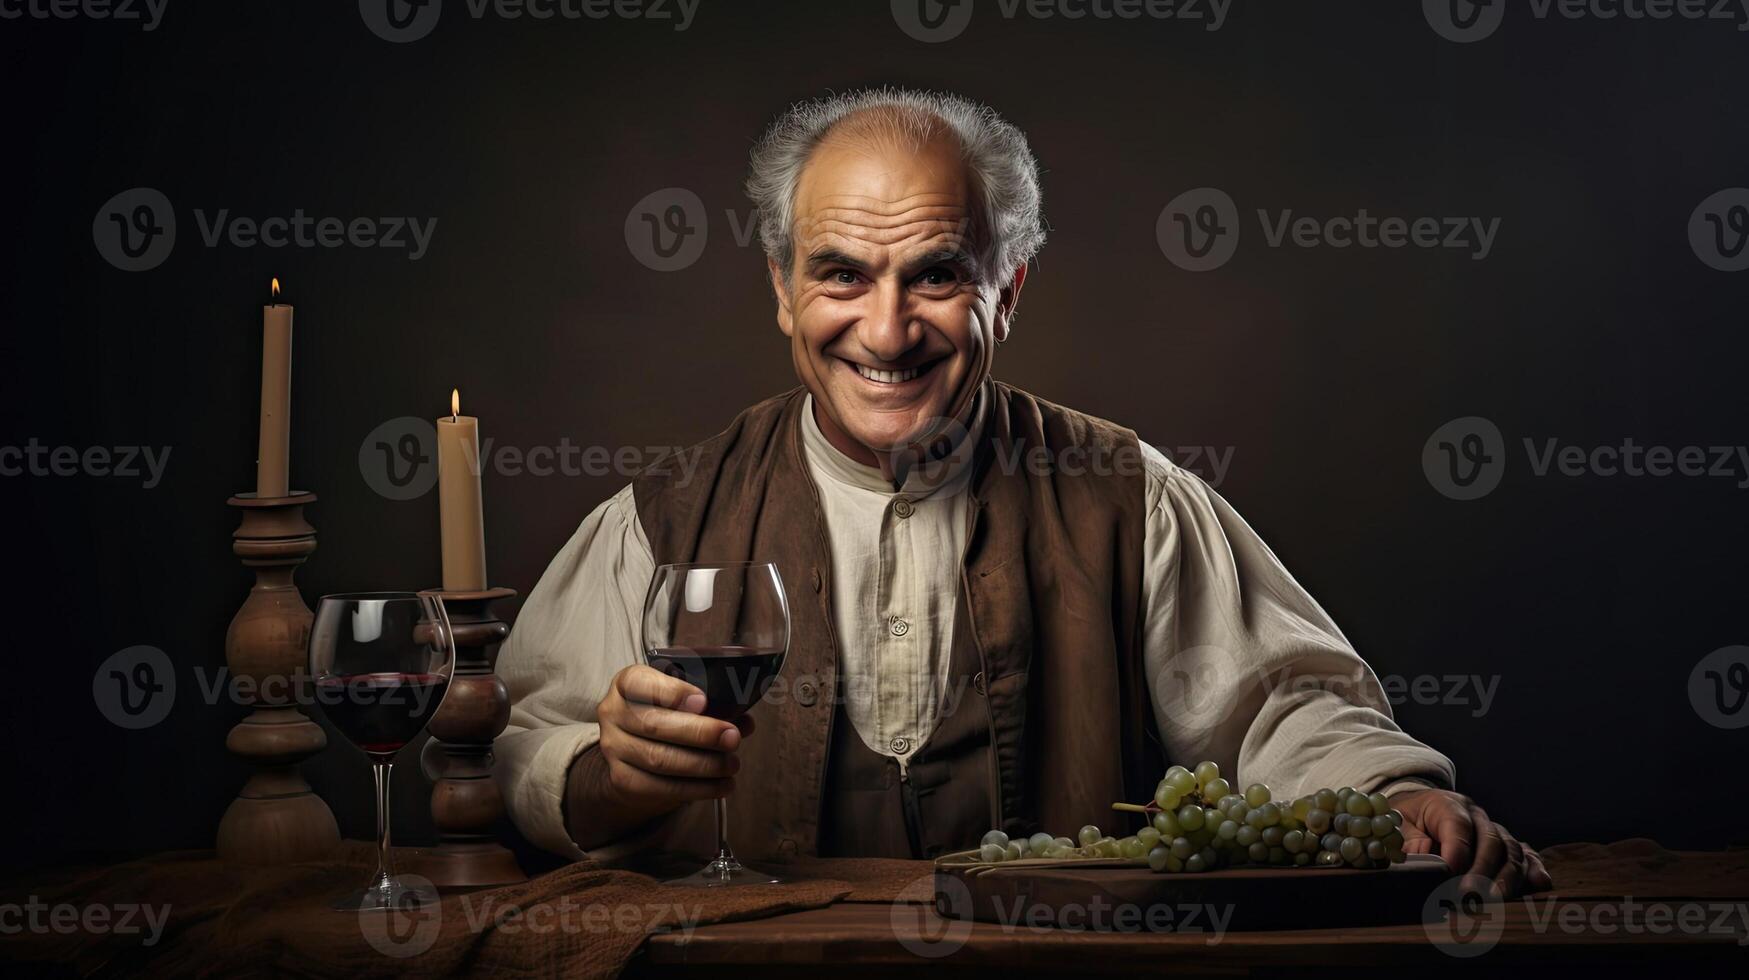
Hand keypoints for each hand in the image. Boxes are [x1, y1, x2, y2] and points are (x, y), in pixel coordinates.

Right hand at [597, 663, 753, 810]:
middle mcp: (614, 713)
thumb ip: (710, 703)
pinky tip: (721, 785)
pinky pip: (660, 788)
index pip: (640, 683)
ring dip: (703, 765)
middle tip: (732, 737)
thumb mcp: (680, 698)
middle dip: (699, 733)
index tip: (703, 701)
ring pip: (659, 760)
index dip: (672, 692)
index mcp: (627, 683)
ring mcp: (613, 748)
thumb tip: (744, 720)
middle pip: (654, 725)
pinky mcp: (622, 780)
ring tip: (732, 764)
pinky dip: (696, 789)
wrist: (633, 750)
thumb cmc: (665, 714)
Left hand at [1390, 788, 1551, 897]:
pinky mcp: (1506, 845)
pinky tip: (1539, 884)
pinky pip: (1525, 854)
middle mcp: (1476, 815)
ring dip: (1507, 876)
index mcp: (1447, 803)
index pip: (1457, 824)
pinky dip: (1533, 868)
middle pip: (1489, 839)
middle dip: (1482, 869)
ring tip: (1497, 898)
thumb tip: (1422, 856)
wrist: (1418, 812)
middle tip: (1472, 894)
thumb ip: (1407, 840)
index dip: (1456, 849)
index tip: (1450, 872)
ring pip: (1510, 849)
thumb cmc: (1407, 822)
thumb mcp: (1397, 825)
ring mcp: (1494, 829)